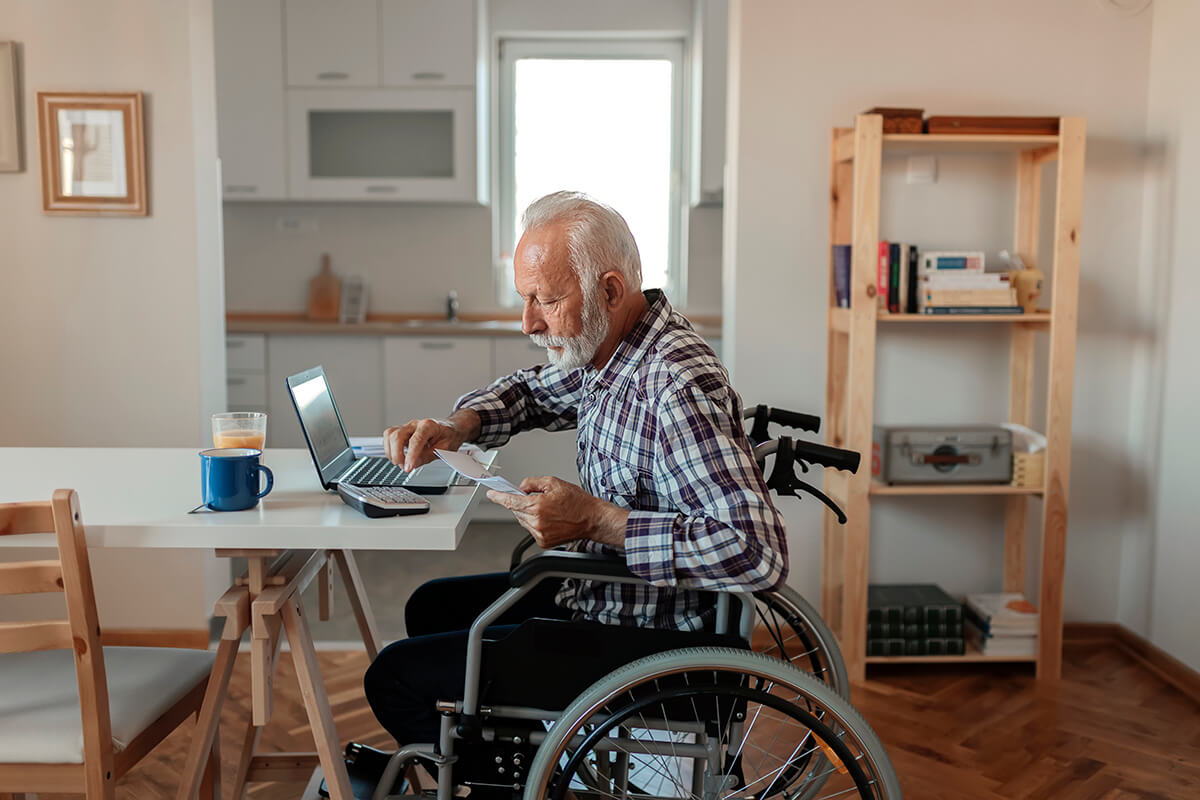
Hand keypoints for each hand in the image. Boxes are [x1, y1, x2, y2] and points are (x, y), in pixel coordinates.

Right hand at [383, 418, 461, 471]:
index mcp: (429, 426)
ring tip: (401, 463)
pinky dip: (389, 449)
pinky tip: (397, 457)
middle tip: (404, 467)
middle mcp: (415, 424)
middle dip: (397, 454)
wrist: (450, 429)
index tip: (408, 468)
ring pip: (389, 435)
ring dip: (391, 452)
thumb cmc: (449, 437)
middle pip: (397, 435)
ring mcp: (407, 427)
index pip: (415, 440)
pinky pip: (388, 437)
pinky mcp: (401, 432)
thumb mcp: (445, 449)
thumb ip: (428, 456)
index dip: (410, 456)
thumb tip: (413, 464)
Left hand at [487, 476, 628, 549]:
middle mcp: (536, 522)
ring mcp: (539, 534)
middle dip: (521, 503)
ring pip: (523, 521)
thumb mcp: (554, 483)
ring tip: (547, 509)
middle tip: (536, 498)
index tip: (492, 494)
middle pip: (516, 511)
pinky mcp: (543, 542)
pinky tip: (549, 519)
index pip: (511, 501)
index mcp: (537, 506)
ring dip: (528, 513)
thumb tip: (521, 487)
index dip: (499, 497)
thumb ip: (533, 482)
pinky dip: (535, 523)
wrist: (592, 519)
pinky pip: (531, 530)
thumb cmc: (577, 502)